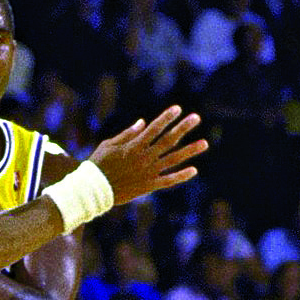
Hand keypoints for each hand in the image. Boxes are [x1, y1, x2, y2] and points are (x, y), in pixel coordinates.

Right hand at [90, 106, 205, 205]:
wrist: (94, 190)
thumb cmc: (99, 164)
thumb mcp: (109, 144)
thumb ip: (128, 134)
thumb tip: (143, 122)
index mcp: (134, 146)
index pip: (154, 128)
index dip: (166, 118)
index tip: (178, 109)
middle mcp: (144, 157)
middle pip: (168, 140)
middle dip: (183, 128)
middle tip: (196, 118)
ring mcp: (148, 172)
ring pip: (173, 159)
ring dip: (190, 151)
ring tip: (205, 143)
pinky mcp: (149, 185)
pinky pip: (168, 180)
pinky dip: (181, 175)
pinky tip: (194, 170)